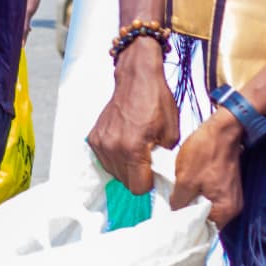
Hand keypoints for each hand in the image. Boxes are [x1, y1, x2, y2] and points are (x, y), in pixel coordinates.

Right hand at [89, 44, 177, 190]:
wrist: (136, 77)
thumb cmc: (156, 101)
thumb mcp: (171, 132)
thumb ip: (165, 158)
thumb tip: (162, 172)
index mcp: (132, 149)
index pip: (137, 188)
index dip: (149, 182)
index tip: (154, 171)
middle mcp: (112, 148)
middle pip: (125, 182)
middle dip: (137, 175)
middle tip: (147, 157)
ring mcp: (100, 143)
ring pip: (113, 172)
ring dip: (125, 167)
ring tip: (135, 148)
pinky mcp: (94, 137)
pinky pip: (105, 159)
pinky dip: (115, 156)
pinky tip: (124, 142)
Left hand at [172, 111, 245, 227]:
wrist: (223, 128)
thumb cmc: (206, 152)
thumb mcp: (185, 180)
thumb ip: (179, 203)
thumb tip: (174, 214)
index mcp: (224, 211)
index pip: (203, 231)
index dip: (186, 228)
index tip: (171, 224)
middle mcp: (232, 208)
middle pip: (206, 220)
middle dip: (188, 215)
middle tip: (170, 210)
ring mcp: (231, 196)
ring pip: (207, 207)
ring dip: (193, 203)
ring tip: (177, 198)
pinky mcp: (228, 185)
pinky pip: (211, 197)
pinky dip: (199, 195)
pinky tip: (187, 187)